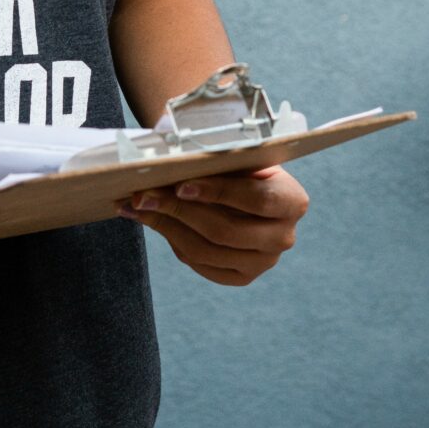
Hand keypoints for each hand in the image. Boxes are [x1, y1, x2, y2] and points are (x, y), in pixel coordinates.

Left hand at [118, 165, 308, 286]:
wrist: (241, 180)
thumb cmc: (236, 159)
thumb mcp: (234, 151)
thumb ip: (212, 156)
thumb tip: (164, 158)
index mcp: (292, 200)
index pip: (257, 199)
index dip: (218, 192)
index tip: (181, 183)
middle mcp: (284, 237)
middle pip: (226, 231)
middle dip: (179, 210)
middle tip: (142, 194)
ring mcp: (264, 262)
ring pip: (207, 251)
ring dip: (165, 225)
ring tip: (135, 205)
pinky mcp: (242, 276)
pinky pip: (201, 264)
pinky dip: (170, 240)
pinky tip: (148, 219)